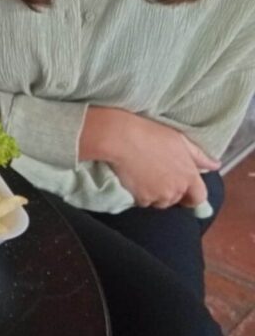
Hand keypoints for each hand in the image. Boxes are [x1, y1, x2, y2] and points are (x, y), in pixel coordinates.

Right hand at [80, 107, 220, 208]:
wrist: (120, 138)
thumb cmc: (150, 134)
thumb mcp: (179, 139)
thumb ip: (199, 156)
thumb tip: (215, 165)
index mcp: (189, 175)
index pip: (199, 197)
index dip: (192, 196)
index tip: (185, 191)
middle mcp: (176, 189)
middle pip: (176, 200)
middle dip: (169, 191)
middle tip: (157, 173)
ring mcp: (158, 196)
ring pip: (159, 202)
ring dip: (154, 193)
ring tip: (143, 173)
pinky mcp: (141, 199)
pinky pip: (142, 202)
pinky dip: (138, 194)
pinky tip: (133, 177)